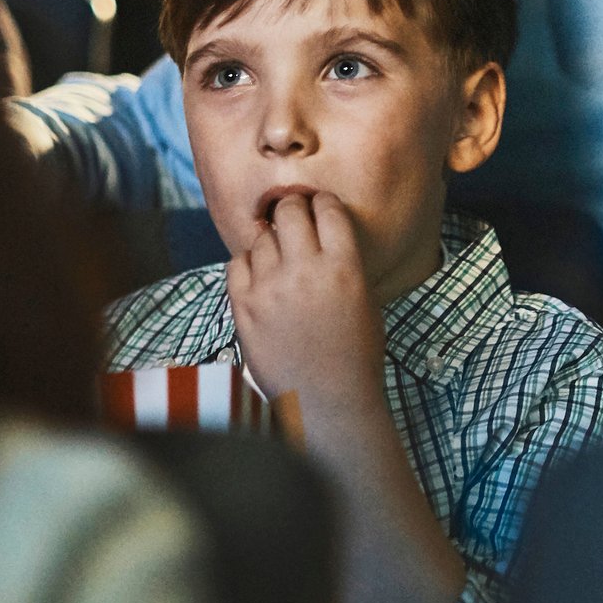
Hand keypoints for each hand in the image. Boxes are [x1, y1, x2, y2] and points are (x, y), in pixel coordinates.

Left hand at [227, 191, 384, 413]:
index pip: (328, 208)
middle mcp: (306, 270)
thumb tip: (325, 237)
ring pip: (262, 237)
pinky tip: (259, 274)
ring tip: (277, 254)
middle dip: (292, 209)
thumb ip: (344, 263)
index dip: (322, 202)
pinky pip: (236, 264)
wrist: (328, 401)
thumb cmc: (355, 354)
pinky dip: (247, 263)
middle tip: (293, 217)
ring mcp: (271, 288)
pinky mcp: (244, 308)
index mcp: (344, 266)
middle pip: (290, 211)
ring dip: (271, 239)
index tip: (319, 206)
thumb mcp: (365, 299)